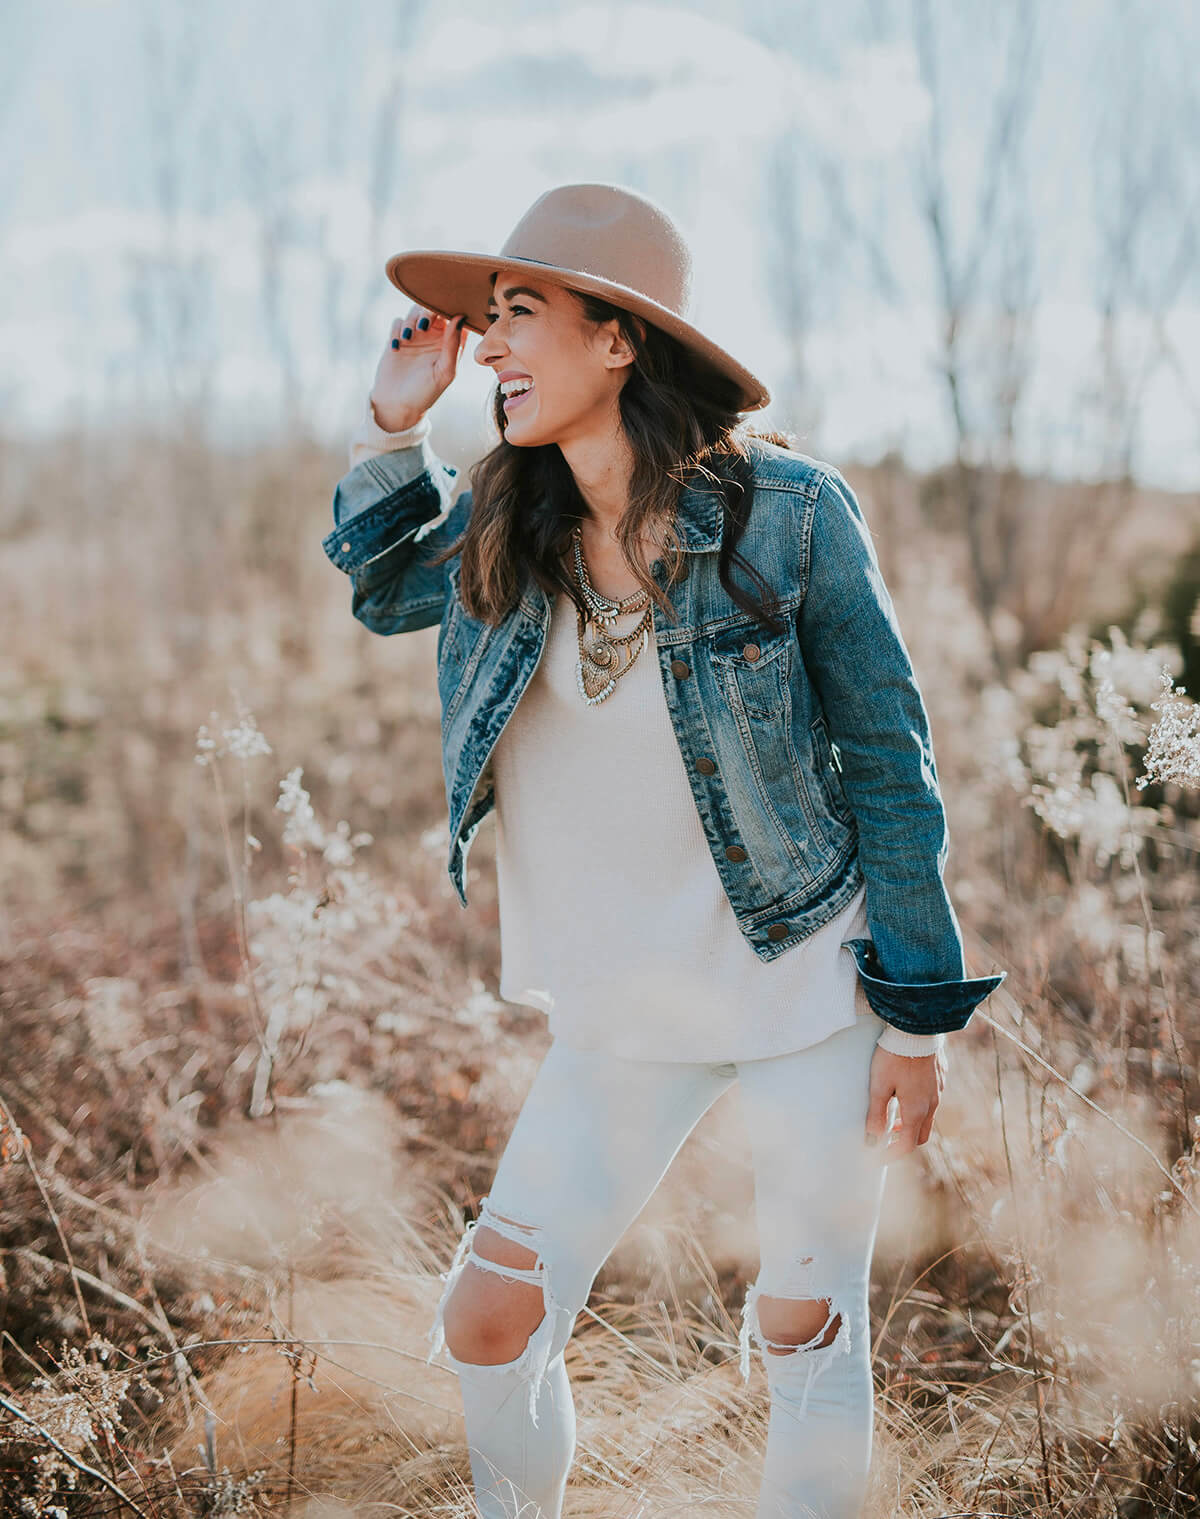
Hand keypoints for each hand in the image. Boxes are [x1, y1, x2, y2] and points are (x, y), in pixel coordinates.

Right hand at [370, 305, 469, 431]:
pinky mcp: (397, 338)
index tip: (446, 315)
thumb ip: (453, 345)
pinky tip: (397, 348)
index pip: (456, 317)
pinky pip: (398, 322)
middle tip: (422, 325)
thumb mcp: (444, 372)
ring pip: (414, 311)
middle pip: (433, 308)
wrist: (397, 405)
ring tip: (408, 337)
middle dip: (427, 311)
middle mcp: (434, 337)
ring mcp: (415, 336)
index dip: (452, 309)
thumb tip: (460, 317)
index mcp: (451, 344)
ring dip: (410, 320)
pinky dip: (397, 330)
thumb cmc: (426, 393)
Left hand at [864, 1044, 946, 1159]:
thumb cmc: (895, 1056)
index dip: (891, 1155)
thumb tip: (871, 1139)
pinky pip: (931, 1100)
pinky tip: (905, 1093)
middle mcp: (931, 1104)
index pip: (907, 1144)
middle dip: (904, 1141)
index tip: (878, 1158)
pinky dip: (918, 1107)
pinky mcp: (940, 1078)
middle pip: (921, 1135)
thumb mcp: (879, 1086)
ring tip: (893, 1117)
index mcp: (916, 1110)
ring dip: (911, 1124)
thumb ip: (876, 1114)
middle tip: (887, 1139)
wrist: (918, 1029)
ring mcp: (938, 1091)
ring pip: (927, 1117)